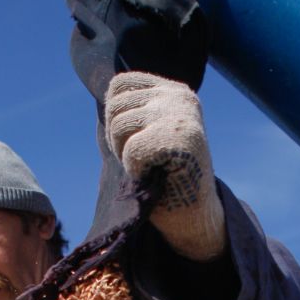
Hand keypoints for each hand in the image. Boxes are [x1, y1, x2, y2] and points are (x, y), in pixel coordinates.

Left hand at [104, 71, 226, 261]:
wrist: (196, 215)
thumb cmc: (168, 177)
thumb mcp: (152, 131)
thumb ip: (135, 110)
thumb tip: (103, 97)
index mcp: (173, 91)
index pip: (119, 85)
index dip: (114, 115)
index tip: (133, 140)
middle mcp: (178, 96)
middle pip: (114, 106)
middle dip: (117, 139)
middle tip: (143, 160)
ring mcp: (178, 115)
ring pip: (118, 125)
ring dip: (125, 155)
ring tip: (150, 166)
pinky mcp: (176, 138)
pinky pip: (131, 150)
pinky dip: (135, 170)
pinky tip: (156, 175)